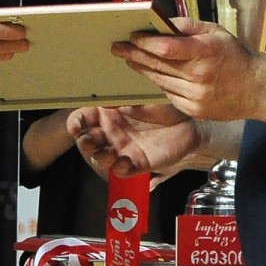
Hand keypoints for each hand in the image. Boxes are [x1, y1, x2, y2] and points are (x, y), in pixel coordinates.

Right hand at [68, 104, 208, 184]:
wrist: (189, 122)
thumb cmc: (163, 104)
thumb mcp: (139, 95)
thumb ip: (120, 96)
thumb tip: (102, 94)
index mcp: (107, 112)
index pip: (82, 118)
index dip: (76, 122)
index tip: (76, 125)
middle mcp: (111, 132)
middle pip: (87, 141)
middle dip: (84, 143)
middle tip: (89, 141)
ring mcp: (122, 148)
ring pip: (101, 158)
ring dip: (100, 158)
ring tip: (108, 154)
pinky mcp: (136, 163)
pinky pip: (122, 171)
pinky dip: (119, 169)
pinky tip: (123, 162)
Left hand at [112, 17, 262, 121]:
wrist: (256, 89)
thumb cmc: (234, 56)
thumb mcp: (215, 32)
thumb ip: (187, 26)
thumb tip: (161, 23)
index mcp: (206, 52)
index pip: (167, 47)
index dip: (146, 42)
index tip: (132, 36)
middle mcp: (200, 76)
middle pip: (158, 65)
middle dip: (135, 54)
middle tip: (118, 47)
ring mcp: (196, 97)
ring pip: (160, 80)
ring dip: (143, 69)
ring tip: (130, 59)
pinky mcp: (193, 110)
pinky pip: (169, 94)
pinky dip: (160, 83)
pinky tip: (153, 74)